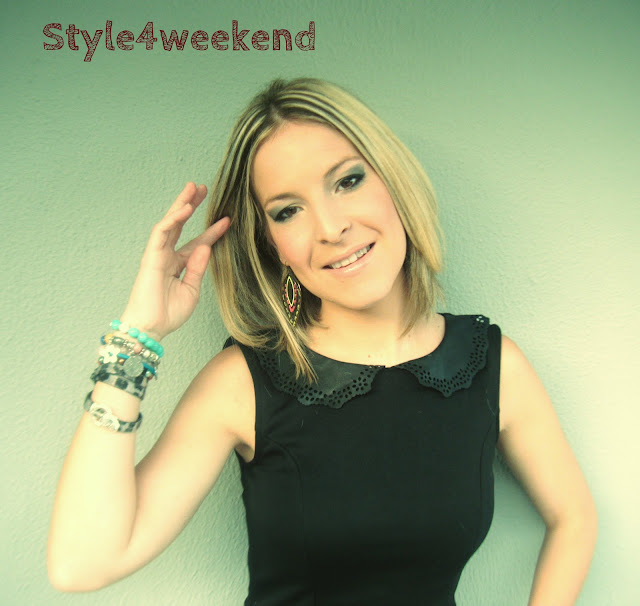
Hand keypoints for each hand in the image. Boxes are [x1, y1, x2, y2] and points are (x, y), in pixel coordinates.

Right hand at [119, 182, 230, 340]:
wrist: (151, 328)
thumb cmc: (169, 313)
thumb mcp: (192, 290)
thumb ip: (199, 268)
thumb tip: (207, 247)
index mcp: (180, 264)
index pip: (198, 242)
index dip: (213, 231)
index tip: (228, 220)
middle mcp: (169, 256)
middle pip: (181, 225)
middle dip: (191, 205)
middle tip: (203, 189)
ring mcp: (158, 254)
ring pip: (170, 223)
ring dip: (181, 204)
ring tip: (193, 188)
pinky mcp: (151, 256)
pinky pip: (161, 232)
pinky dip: (173, 219)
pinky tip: (185, 208)